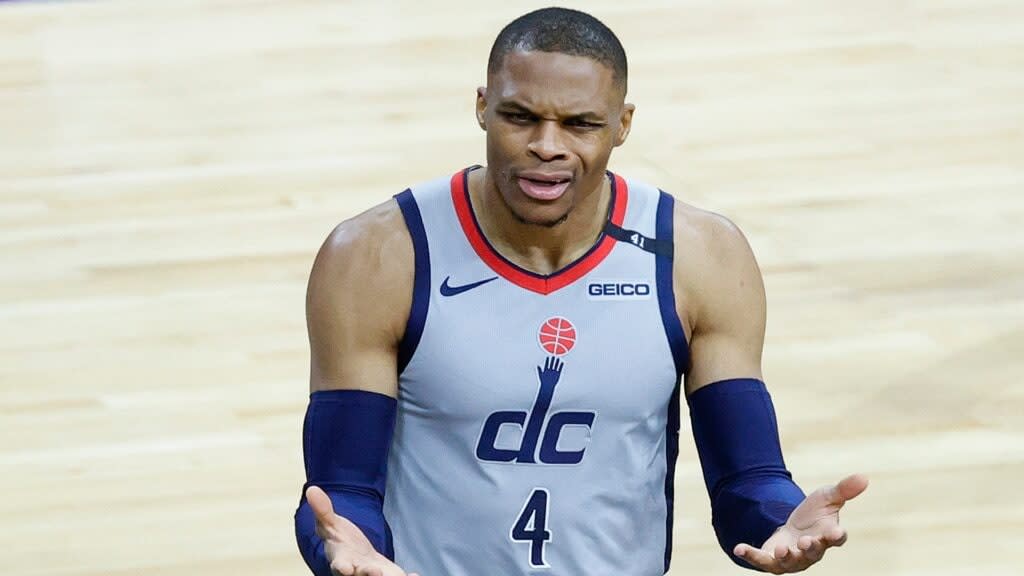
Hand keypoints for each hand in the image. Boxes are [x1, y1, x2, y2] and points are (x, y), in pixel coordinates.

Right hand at [306, 486, 420, 575]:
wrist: (355, 556)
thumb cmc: (340, 541)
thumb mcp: (330, 524)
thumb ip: (323, 510)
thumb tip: (312, 489)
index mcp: (341, 560)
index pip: (339, 566)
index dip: (342, 568)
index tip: (346, 569)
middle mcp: (356, 572)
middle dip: (367, 575)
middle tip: (376, 573)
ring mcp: (372, 575)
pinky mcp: (388, 575)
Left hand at [734, 474, 868, 572]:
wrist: (792, 528)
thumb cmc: (814, 515)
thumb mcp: (827, 497)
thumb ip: (843, 489)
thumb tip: (864, 477)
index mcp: (828, 536)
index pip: (836, 539)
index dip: (837, 536)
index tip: (837, 532)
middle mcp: (811, 552)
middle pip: (813, 553)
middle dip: (810, 548)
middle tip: (806, 541)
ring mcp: (792, 559)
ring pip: (790, 562)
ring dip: (786, 557)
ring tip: (781, 550)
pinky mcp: (772, 560)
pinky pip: (762, 560)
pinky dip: (751, 555)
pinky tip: (739, 548)